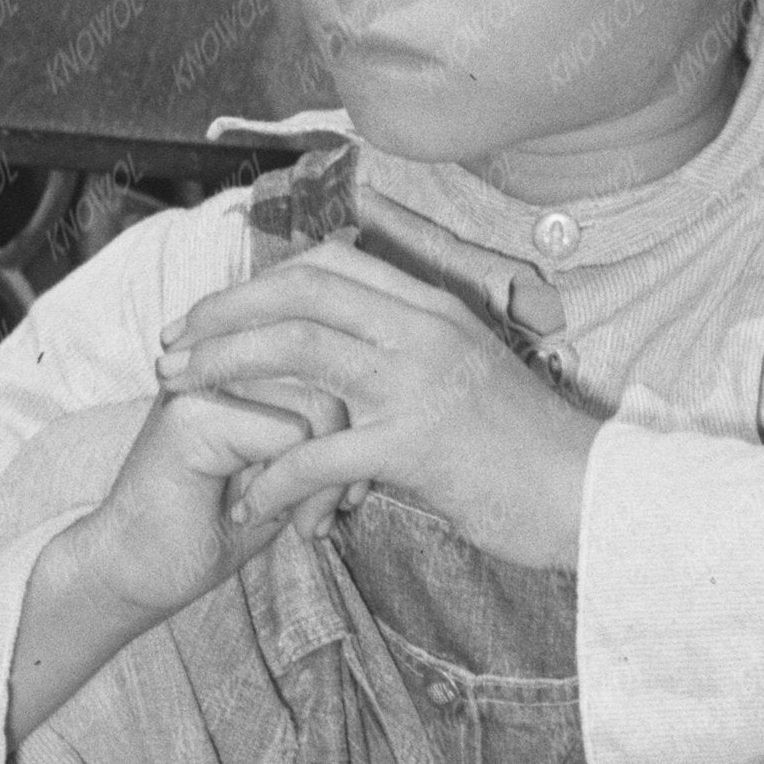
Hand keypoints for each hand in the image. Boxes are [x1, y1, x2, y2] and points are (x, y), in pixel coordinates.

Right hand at [10, 386, 326, 759]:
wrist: (130, 571)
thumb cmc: (206, 526)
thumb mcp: (284, 472)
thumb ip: (325, 434)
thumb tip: (387, 413)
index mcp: (243, 357)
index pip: (337, 360)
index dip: (360, 425)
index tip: (348, 487)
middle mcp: (224, 355)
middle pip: (339, 378)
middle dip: (353, 454)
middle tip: (337, 509)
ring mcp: (205, 379)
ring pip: (324, 406)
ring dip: (329, 478)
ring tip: (307, 520)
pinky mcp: (194, 414)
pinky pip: (294, 438)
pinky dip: (300, 489)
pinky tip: (269, 521)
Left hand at [160, 244, 604, 570]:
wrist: (594, 496)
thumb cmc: (530, 452)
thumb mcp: (470, 379)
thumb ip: (411, 360)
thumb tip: (350, 367)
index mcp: (434, 308)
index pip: (329, 263)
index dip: (257, 281)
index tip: (211, 312)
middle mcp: (424, 329)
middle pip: (299, 290)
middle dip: (221, 313)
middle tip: (170, 346)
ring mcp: (421, 381)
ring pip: (298, 347)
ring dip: (226, 368)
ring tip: (180, 396)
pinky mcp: (418, 443)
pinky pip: (322, 451)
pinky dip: (274, 476)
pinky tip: (248, 500)